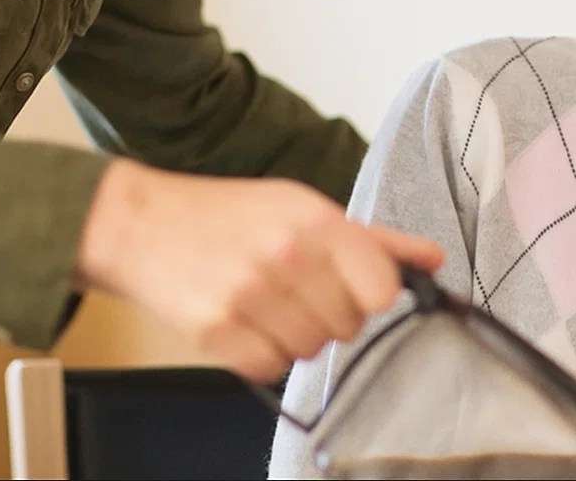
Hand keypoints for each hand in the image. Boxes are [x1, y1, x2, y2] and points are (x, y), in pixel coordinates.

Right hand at [75, 160, 443, 380]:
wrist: (142, 223)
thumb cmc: (231, 214)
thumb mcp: (304, 207)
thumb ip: (374, 238)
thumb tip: (433, 258)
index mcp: (317, 221)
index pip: (383, 290)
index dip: (372, 296)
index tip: (353, 288)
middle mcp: (287, 256)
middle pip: (348, 327)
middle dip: (330, 316)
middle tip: (299, 292)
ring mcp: (250, 295)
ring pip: (310, 351)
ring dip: (295, 336)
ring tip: (269, 304)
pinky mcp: (216, 331)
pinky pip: (269, 368)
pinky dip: (262, 354)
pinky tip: (246, 322)